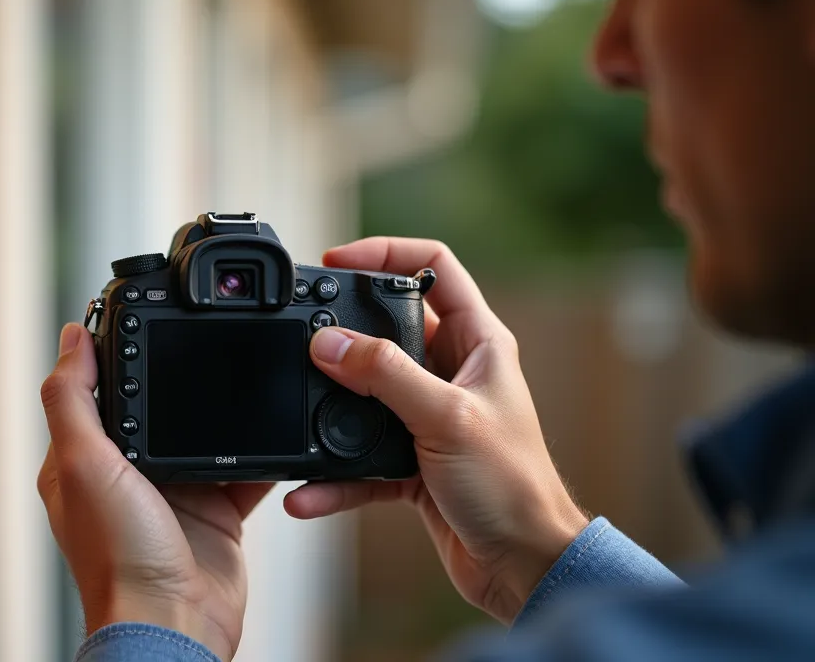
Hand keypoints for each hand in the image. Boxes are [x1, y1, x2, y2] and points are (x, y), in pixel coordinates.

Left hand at [39, 323, 273, 660]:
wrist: (175, 623)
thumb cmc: (119, 558)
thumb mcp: (82, 463)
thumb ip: (73, 399)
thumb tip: (71, 337)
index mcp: (83, 462)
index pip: (97, 391)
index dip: (113, 355)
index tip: (139, 318)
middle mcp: (126, 476)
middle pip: (155, 407)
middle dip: (175, 378)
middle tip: (200, 338)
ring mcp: (174, 494)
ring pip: (202, 434)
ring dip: (219, 413)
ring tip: (239, 376)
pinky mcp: (216, 512)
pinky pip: (243, 469)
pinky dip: (259, 453)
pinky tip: (272, 428)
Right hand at [285, 238, 590, 623]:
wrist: (524, 568)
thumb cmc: (514, 488)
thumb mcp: (445, 417)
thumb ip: (384, 375)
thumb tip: (330, 342)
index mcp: (479, 343)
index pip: (434, 268)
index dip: (386, 253)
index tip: (336, 262)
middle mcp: (453, 373)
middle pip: (387, 329)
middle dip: (343, 333)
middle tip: (304, 334)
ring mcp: (429, 417)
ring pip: (366, 395)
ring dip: (331, 409)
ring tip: (297, 408)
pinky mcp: (411, 462)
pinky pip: (360, 456)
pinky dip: (334, 473)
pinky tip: (309, 489)